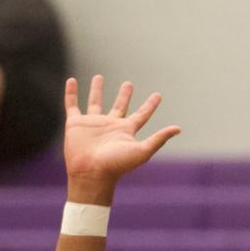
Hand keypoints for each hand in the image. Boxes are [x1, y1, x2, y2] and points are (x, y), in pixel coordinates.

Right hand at [64, 76, 180, 202]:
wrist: (91, 173)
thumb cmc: (117, 165)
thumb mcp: (142, 151)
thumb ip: (159, 139)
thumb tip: (178, 128)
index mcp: (126, 130)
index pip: (142, 114)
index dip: (150, 105)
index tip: (158, 95)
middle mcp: (110, 125)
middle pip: (120, 106)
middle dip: (124, 95)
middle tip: (129, 83)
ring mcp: (92, 124)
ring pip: (95, 102)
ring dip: (96, 90)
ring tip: (99, 76)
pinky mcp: (75, 124)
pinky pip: (72, 105)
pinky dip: (71, 93)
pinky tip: (71, 80)